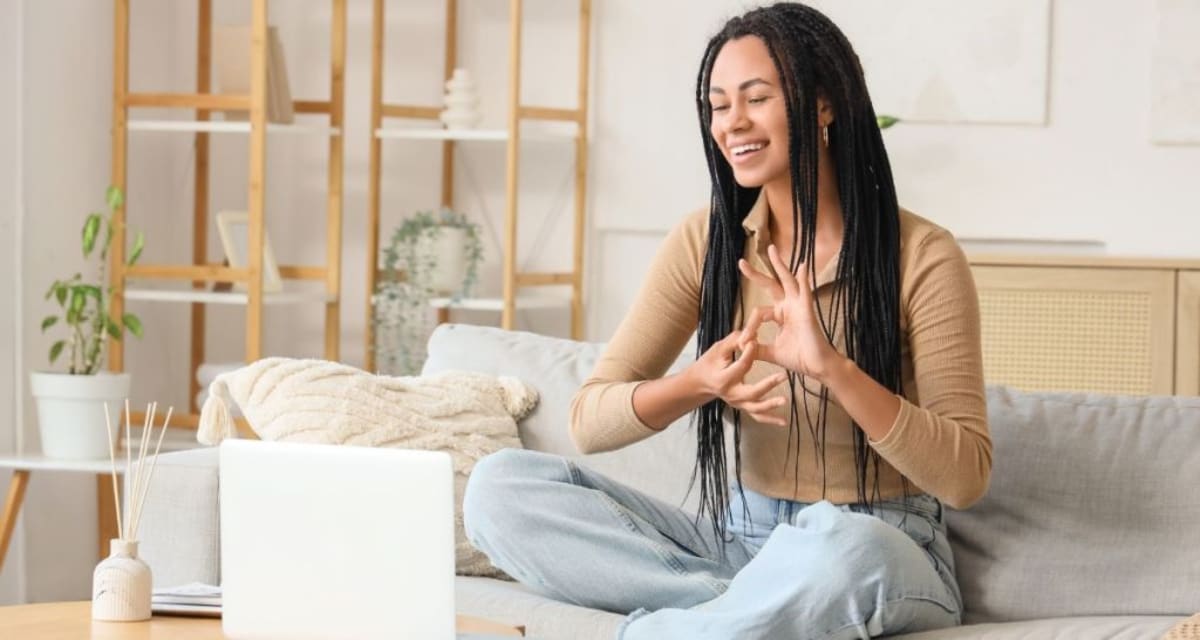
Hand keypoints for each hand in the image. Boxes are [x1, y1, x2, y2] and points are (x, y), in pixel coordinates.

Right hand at [686, 330, 787, 426]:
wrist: (700, 382)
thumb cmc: (709, 363)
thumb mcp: (717, 349)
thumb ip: (734, 341)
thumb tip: (751, 335)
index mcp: (723, 380)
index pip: (741, 366)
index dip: (750, 352)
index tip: (755, 341)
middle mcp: (730, 394)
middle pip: (751, 392)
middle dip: (768, 384)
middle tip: (782, 376)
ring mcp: (737, 403)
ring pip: (755, 408)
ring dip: (770, 405)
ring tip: (784, 400)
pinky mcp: (743, 407)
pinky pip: (757, 415)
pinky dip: (770, 419)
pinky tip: (784, 422)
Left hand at [738, 244, 843, 381]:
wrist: (818, 367)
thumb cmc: (799, 358)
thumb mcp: (771, 353)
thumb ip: (757, 348)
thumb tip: (741, 347)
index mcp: (780, 315)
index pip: (759, 312)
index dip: (749, 326)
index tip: (743, 341)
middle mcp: (789, 307)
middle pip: (771, 286)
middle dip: (756, 274)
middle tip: (741, 262)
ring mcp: (799, 307)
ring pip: (788, 281)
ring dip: (779, 265)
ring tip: (771, 249)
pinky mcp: (808, 311)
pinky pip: (806, 292)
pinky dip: (804, 279)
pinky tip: (802, 266)